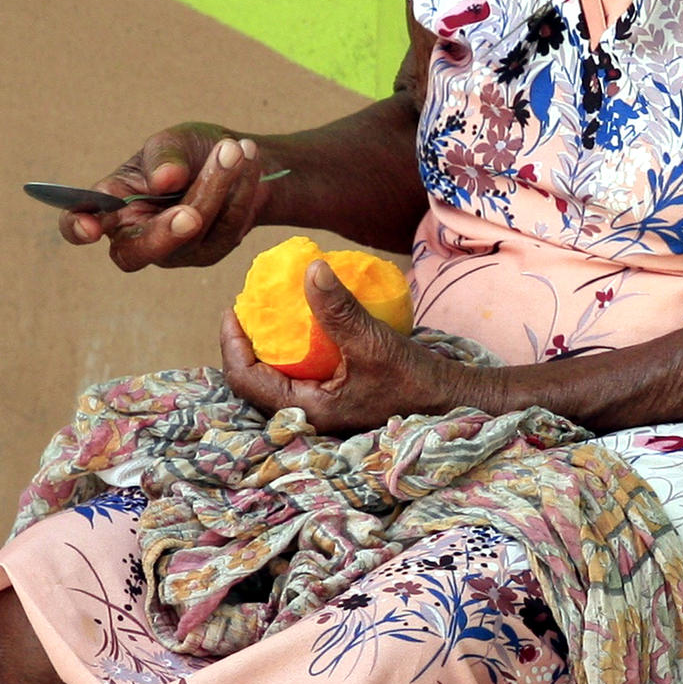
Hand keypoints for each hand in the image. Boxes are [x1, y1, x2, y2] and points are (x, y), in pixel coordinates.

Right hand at [63, 125, 274, 270]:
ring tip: (232, 150)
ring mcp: (173, 250)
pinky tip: (248, 163)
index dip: (78, 227)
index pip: (80, 223)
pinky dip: (239, 192)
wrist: (236, 160)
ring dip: (215, 189)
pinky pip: (225, 230)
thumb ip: (164, 157)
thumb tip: (162, 181)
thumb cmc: (190, 150)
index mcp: (112, 204)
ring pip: (189, 236)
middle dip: (164, 232)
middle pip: (136, 253)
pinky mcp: (208, 252)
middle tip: (190, 212)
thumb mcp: (173, 142)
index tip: (89, 227)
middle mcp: (136, 234)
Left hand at [219, 259, 494, 434]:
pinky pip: (298, 376)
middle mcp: (309, 415)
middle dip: (242, 347)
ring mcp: (322, 409)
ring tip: (265, 316)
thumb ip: (339, 309)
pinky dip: (290, 352)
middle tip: (243, 311)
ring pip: (274, 381)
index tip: (231, 311)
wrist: (451, 401)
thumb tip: (309, 267)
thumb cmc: (415, 380)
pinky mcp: (336, 399)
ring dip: (265, 349)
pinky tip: (299, 327)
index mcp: (308, 410)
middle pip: (253, 383)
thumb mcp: (374, 342)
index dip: (231, 345)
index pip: (247, 381)